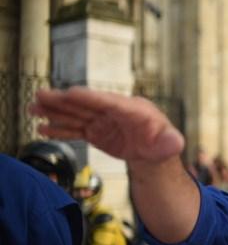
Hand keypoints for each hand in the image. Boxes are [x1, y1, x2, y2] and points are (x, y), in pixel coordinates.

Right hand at [30, 87, 183, 162]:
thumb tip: (177, 142)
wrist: (153, 152)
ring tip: (34, 108)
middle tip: (42, 95)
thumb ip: (172, 142)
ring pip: (77, 115)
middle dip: (65, 101)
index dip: (91, 98)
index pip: (110, 102)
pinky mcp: (96, 131)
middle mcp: (115, 111)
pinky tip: (43, 129)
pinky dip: (60, 130)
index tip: (72, 92)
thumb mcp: (170, 143)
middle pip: (88, 105)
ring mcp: (103, 120)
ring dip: (56, 112)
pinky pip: (76, 130)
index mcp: (134, 110)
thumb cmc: (163, 143)